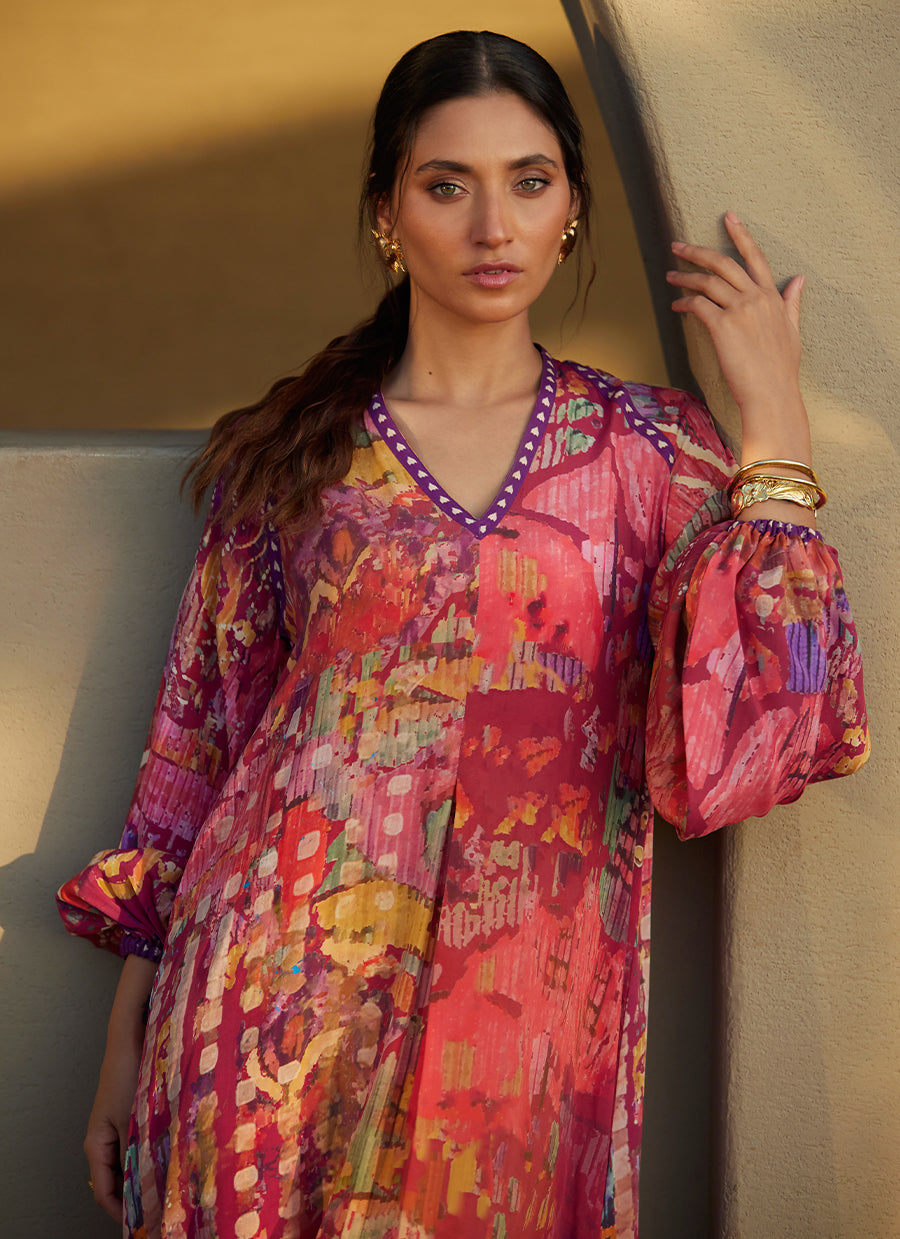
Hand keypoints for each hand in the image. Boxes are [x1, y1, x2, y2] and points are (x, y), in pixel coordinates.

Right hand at [86, 954, 155, 1221]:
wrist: (132, 1036)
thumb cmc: (128, 1074)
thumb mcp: (135, 1118)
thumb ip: (142, 1151)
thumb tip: (154, 1183)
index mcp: (96, 1144)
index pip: (105, 1191)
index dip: (123, 1211)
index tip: (145, 1223)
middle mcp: (106, 1139)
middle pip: (120, 1178)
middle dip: (140, 1193)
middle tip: (167, 1207)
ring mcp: (121, 1125)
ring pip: (134, 1160)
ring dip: (151, 1171)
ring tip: (176, 1185)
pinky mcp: (136, 1113)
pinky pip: (144, 1142)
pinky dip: (157, 1151)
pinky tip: (178, 1155)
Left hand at [667, 212, 810, 465]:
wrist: (772, 393)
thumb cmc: (781, 368)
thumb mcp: (792, 330)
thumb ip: (792, 302)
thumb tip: (799, 279)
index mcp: (772, 297)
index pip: (755, 258)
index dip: (741, 235)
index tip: (728, 216)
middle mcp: (756, 298)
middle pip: (723, 263)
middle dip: (698, 251)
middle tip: (678, 245)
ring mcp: (739, 310)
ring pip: (707, 282)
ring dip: (685, 277)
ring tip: (670, 276)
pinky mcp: (723, 326)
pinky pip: (699, 305)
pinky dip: (685, 302)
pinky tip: (676, 305)